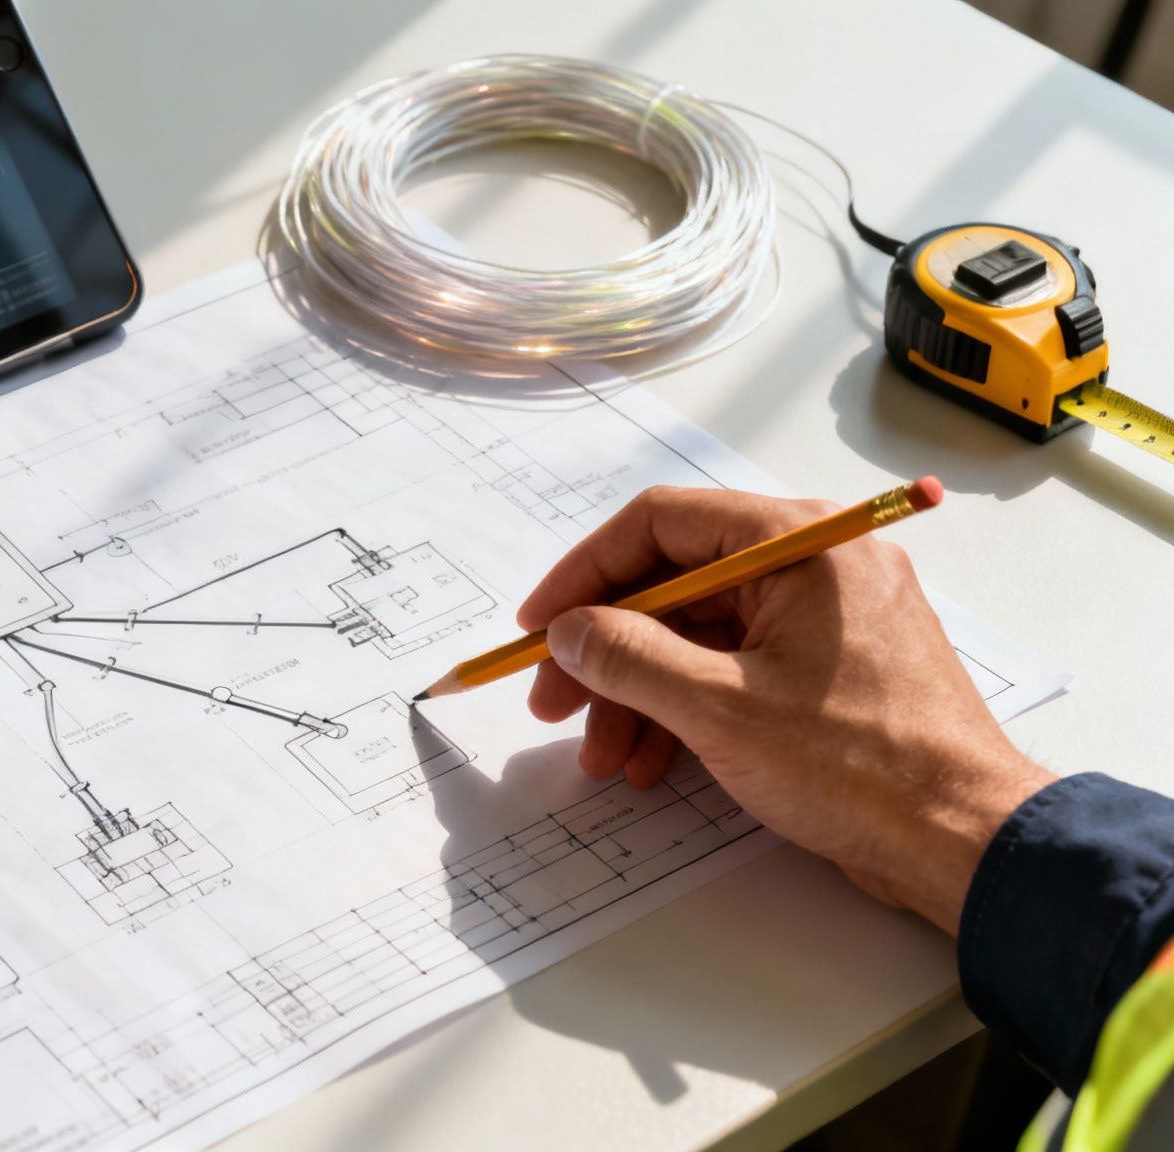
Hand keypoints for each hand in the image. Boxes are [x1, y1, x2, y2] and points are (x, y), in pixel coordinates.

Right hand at [515, 486, 1054, 934]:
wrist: (965, 841)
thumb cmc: (863, 769)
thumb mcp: (720, 710)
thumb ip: (629, 657)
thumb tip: (568, 630)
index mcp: (800, 543)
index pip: (661, 523)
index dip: (584, 575)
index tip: (538, 627)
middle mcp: (817, 561)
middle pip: (675, 584)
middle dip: (606, 651)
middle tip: (555, 706)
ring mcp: (827, 614)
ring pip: (699, 634)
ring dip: (639, 693)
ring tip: (606, 757)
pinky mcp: (832, 665)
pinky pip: (736, 666)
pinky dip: (687, 708)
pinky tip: (655, 764)